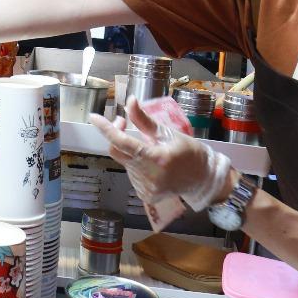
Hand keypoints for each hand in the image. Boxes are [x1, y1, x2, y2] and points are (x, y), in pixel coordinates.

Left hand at [88, 99, 235, 217]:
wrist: (203, 179)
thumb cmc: (189, 152)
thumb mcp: (168, 133)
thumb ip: (144, 120)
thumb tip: (130, 101)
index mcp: (157, 158)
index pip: (123, 142)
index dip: (106, 129)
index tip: (94, 117)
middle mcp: (150, 176)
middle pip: (117, 152)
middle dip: (116, 136)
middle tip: (124, 124)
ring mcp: (147, 189)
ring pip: (124, 164)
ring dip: (129, 152)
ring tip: (148, 149)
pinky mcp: (146, 196)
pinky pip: (131, 175)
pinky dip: (136, 166)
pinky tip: (150, 165)